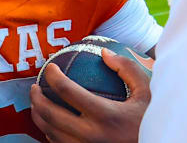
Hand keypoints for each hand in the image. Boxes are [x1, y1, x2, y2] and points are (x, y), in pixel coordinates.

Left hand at [30, 48, 150, 142]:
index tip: (49, 67)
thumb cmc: (152, 121)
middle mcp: (92, 136)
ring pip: (50, 133)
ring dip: (39, 116)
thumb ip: (127, 69)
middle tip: (35, 87)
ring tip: (38, 103)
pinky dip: (50, 133)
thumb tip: (104, 52)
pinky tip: (51, 124)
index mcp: (106, 115)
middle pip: (50, 114)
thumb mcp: (147, 93)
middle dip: (36, 98)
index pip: (67, 91)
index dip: (52, 76)